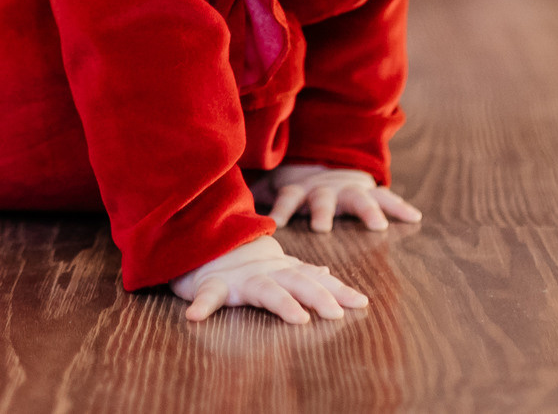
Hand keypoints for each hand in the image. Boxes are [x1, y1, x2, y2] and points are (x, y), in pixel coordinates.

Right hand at [171, 235, 370, 324]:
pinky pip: (208, 294)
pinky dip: (203, 304)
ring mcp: (240, 278)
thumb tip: (326, 271)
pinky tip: (196, 317)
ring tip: (298, 319)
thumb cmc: (242, 261)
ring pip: (264, 289)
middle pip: (298, 282)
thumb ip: (300, 270)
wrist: (201, 239)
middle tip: (337, 313)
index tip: (361, 303)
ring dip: (282, 303)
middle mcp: (266, 273)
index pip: (315, 279)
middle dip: (319, 295)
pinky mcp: (211, 283)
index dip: (338, 290)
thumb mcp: (273, 264)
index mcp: (282, 271)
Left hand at [251, 163, 423, 234]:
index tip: (274, 221)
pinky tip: (414, 216)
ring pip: (358, 200)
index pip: (286, 198)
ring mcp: (348, 190)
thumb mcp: (276, 186)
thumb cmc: (298, 184)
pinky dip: (399, 207)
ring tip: (379, 224)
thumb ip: (255, 195)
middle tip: (322, 227)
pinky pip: (386, 198)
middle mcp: (324, 190)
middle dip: (322, 213)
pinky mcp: (368, 192)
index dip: (280, 209)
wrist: (329, 162)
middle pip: (321, 201)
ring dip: (368, 211)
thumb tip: (215, 201)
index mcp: (299, 190)